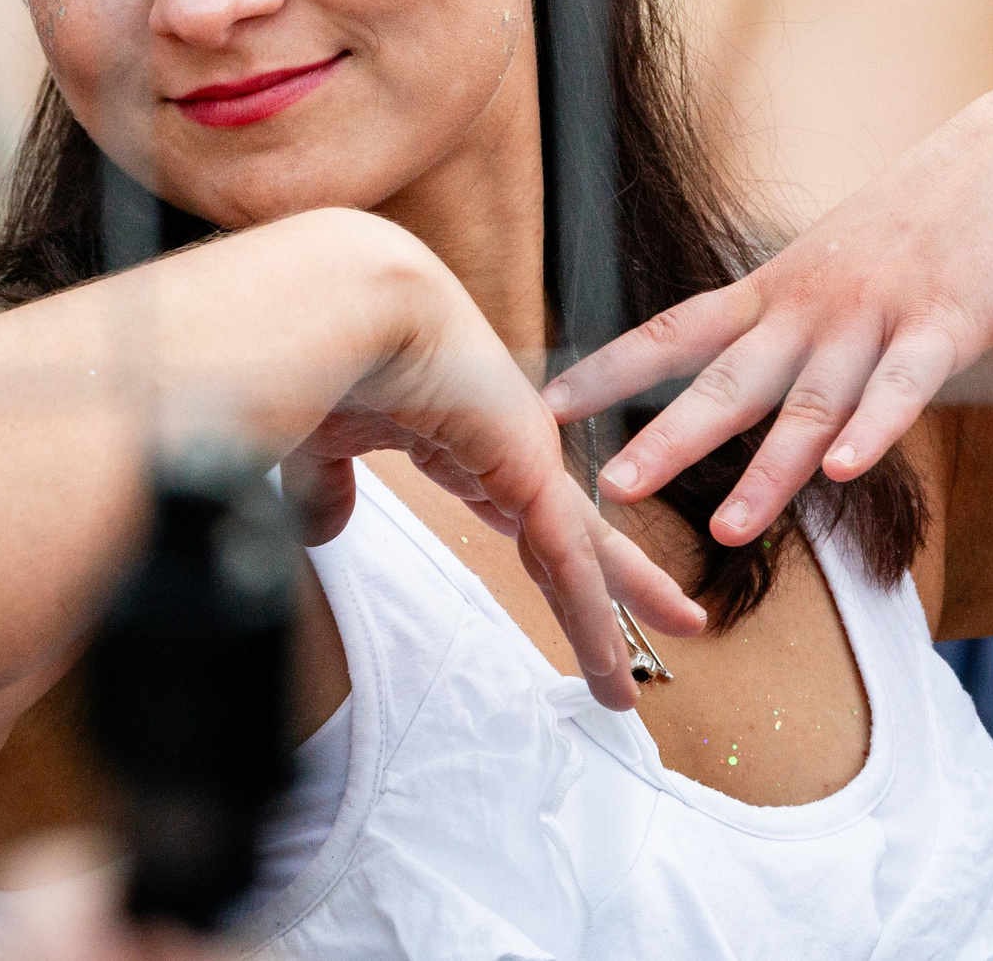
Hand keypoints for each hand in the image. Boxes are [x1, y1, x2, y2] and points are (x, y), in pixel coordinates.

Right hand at [277, 212, 705, 709]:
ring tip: (630, 690)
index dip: (544, 552)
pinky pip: (568, 562)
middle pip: (572, 534)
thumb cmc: (327, 352)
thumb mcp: (322, 444)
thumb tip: (326, 528)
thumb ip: (328, 489)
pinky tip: (607, 670)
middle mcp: (508, 444)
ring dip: (610, 621)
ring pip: (579, 557)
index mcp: (464, 437)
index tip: (562, 586)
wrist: (347, 301)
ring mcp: (526, 453)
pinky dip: (591, 620)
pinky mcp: (530, 468)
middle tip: (671, 619)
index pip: (520, 510)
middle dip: (618, 583)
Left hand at [543, 86, 992, 542]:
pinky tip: (847, 472)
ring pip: (813, 403)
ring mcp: (878, 315)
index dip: (608, 371)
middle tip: (611, 489)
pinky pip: (905, 385)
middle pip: (728, 381)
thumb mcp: (832, 263)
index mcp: (776, 291)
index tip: (545, 405)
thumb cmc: (923, 218)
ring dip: (771, 471)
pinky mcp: (949, 324)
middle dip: (667, 439)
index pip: (674, 332)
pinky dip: (876, 429)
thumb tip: (737, 372)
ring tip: (729, 532)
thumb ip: (787, 321)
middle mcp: (813, 305)